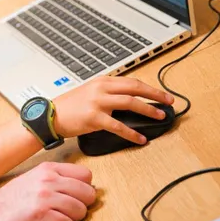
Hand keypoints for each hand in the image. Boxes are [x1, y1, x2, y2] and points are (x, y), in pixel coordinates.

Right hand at [0, 162, 96, 220]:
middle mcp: (47, 180)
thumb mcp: (33, 179)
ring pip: (81, 211)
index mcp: (47, 169)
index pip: (86, 175)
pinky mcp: (40, 216)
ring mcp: (44, 197)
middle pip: (88, 194)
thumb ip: (56, 179)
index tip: (72, 197)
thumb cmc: (10, 200)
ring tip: (55, 219)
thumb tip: (84, 187)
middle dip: (80, 206)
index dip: (82, 189)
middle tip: (65, 211)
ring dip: (71, 220)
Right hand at [53, 76, 174, 143]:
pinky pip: (118, 126)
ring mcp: (97, 102)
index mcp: (101, 81)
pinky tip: (140, 138)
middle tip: (169, 102)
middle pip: (134, 88)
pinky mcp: (94, 118)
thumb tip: (129, 100)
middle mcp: (100, 89)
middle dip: (155, 95)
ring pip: (130, 102)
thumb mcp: (89, 92)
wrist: (50, 115)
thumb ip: (107, 93)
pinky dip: (132, 133)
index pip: (131, 81)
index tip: (162, 94)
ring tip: (159, 116)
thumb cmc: (69, 106)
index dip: (150, 88)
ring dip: (148, 110)